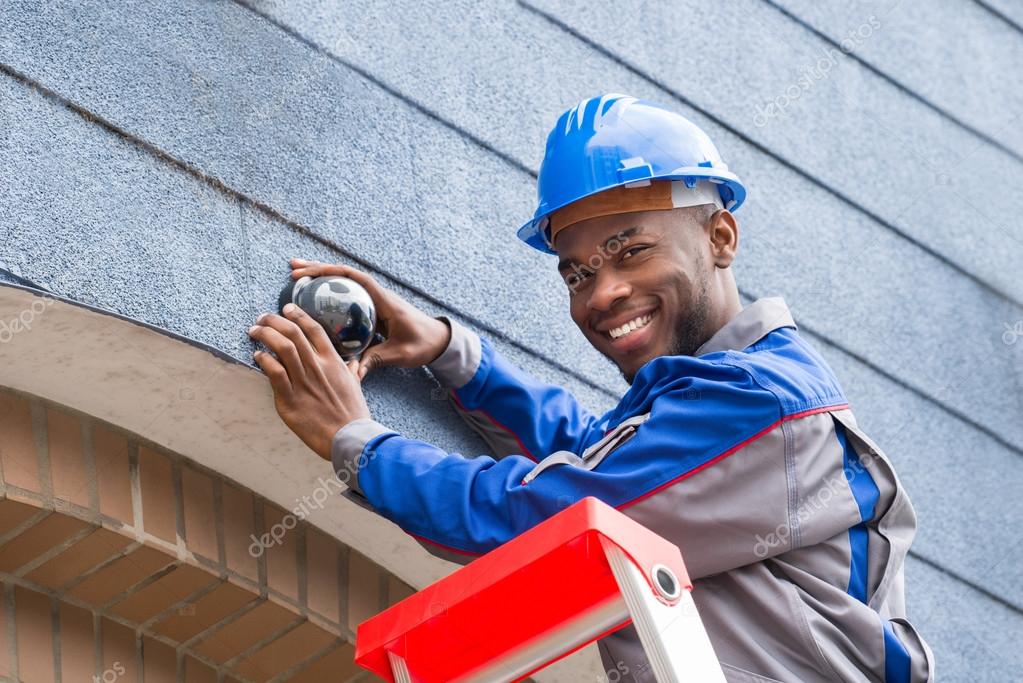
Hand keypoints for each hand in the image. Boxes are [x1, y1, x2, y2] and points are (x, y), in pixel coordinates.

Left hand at [249, 303, 370, 460]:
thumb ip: (351, 371)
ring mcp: (303, 382)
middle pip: (293, 333)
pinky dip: (263, 360)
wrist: (349, 437)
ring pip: (281, 348)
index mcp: (333, 362)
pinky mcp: (290, 399)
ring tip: (254, 331)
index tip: (287, 308)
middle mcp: (317, 367)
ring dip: (265, 335)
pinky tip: (257, 356)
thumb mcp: (355, 386)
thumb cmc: (353, 414)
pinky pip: (274, 373)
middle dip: (273, 321)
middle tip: (262, 318)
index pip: (313, 329)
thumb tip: (352, 363)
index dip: (298, 315)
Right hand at [289, 258, 450, 379]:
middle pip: (343, 275)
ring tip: (296, 276)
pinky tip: (314, 298)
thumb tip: (353, 372)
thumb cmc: (423, 343)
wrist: (439, 341)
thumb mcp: (400, 353)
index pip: (354, 277)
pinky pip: (347, 296)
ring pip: (344, 283)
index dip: (330, 272)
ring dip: (321, 278)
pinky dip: (330, 293)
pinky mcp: (372, 309)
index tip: (308, 274)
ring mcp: (373, 301)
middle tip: (293, 269)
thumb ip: (377, 360)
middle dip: (318, 269)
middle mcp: (376, 295)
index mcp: (383, 300)